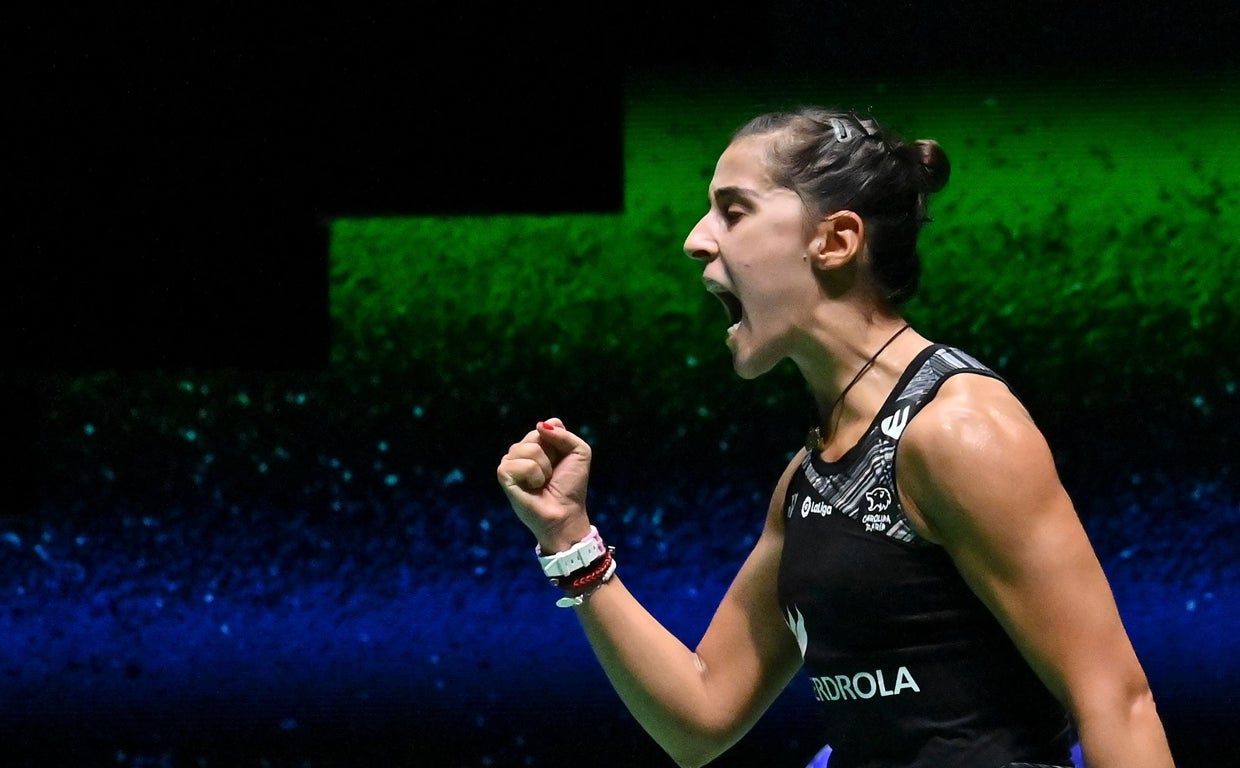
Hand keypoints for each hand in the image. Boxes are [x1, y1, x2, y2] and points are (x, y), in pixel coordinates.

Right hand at [496, 418, 593, 552]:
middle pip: (536, 434)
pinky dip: (533, 476)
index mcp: (539, 443)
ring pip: (528, 448)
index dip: (559, 442)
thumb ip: (564, 434)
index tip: (562, 461)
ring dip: (543, 468)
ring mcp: (511, 461)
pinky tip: (533, 487)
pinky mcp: (504, 474)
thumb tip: (539, 425)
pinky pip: (520, 464)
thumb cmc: (571, 486)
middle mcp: (522, 450)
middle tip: (551, 474)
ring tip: (543, 482)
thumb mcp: (579, 452)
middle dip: (551, 455)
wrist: (565, 512)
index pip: (547, 426)